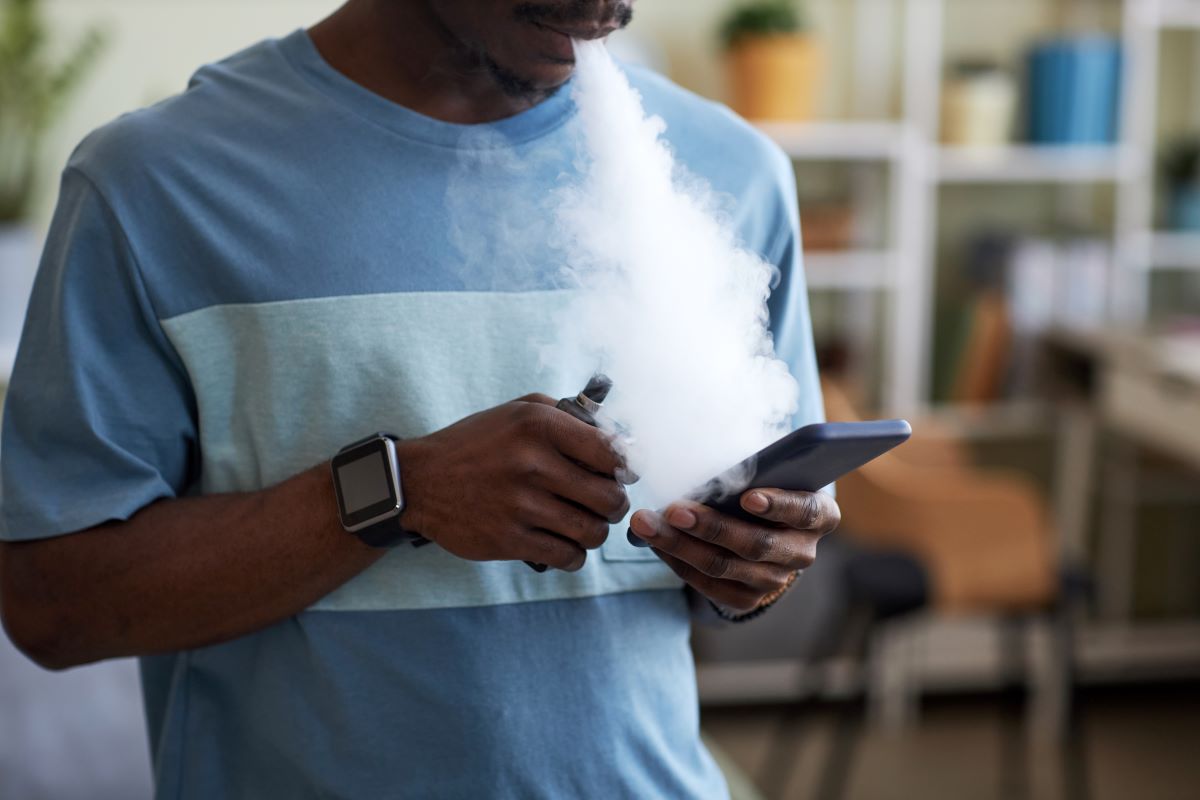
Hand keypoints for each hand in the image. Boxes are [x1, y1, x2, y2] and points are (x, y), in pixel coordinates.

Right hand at [395, 394, 628, 570]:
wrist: (420, 482)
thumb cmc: (479, 443)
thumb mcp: (520, 411)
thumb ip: (571, 416)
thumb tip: (622, 439)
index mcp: (539, 426)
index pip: (613, 453)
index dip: (625, 468)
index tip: (619, 473)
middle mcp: (532, 463)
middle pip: (610, 497)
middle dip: (614, 504)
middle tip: (603, 503)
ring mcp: (520, 505)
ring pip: (593, 532)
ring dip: (595, 532)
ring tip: (583, 524)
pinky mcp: (508, 540)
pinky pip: (567, 557)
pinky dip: (574, 555)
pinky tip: (565, 544)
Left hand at [629, 489, 840, 613]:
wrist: (766, 528)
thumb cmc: (765, 485)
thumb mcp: (769, 472)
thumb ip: (753, 470)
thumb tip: (711, 471)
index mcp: (820, 514)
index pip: (805, 510)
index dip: (778, 504)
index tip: (747, 497)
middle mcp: (803, 552)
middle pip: (755, 544)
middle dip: (710, 526)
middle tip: (673, 510)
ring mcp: (776, 580)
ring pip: (723, 566)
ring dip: (679, 544)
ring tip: (647, 524)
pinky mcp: (748, 599)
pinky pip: (708, 584)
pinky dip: (677, 561)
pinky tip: (653, 542)